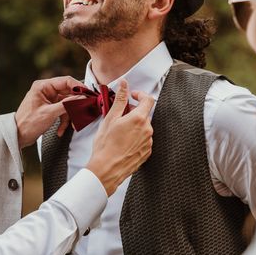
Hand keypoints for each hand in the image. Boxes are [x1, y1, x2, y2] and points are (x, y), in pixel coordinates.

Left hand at [15, 76, 84, 147]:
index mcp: (43, 86)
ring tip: (71, 126)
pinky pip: (64, 111)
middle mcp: (47, 90)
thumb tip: (82, 98)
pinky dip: (64, 121)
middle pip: (69, 93)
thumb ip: (67, 104)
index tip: (88, 94)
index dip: (79, 87)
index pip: (66, 81)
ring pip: (68, 104)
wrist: (17, 136)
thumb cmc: (28, 123)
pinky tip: (60, 130)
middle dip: (75, 105)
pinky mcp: (51, 108)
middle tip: (83, 111)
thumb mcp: (49, 113)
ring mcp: (50, 99)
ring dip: (70, 116)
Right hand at [86, 79, 153, 195]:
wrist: (107, 169)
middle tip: (119, 116)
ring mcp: (148, 142)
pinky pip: (144, 139)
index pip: (148, 99)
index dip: (140, 94)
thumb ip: (120, 99)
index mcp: (139, 119)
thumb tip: (124, 85)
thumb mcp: (110, 118)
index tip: (131, 96)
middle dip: (133, 112)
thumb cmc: (106, 145)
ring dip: (134, 125)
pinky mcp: (147, 152)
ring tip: (119, 132)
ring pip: (143, 127)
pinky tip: (123, 142)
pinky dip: (135, 137)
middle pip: (144, 114)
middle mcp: (147, 130)